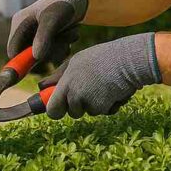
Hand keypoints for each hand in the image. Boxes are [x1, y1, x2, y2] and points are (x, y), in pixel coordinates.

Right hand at [7, 0, 87, 62]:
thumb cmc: (63, 4)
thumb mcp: (52, 19)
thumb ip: (43, 37)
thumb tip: (36, 57)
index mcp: (20, 23)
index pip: (13, 50)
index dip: (23, 60)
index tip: (39, 63)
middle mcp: (26, 31)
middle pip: (30, 56)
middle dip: (49, 52)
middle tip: (65, 43)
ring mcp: (37, 36)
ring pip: (45, 56)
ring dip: (60, 48)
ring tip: (71, 33)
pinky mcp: (48, 40)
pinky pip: (54, 54)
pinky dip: (64, 48)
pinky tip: (71, 35)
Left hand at [40, 33, 161, 119]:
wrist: (130, 59)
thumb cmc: (107, 58)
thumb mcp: (80, 61)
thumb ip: (60, 75)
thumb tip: (41, 87)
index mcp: (66, 75)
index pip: (51, 104)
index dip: (54, 109)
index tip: (56, 110)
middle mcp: (72, 87)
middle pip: (69, 112)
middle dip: (77, 109)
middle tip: (90, 95)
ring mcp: (84, 97)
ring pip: (87, 112)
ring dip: (96, 105)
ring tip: (106, 87)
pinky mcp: (98, 105)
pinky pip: (102, 112)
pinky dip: (109, 105)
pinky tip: (115, 91)